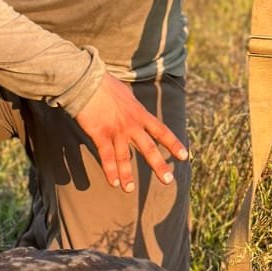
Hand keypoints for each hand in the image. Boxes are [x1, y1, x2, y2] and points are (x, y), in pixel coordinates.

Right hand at [73, 75, 187, 193]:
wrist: (87, 81)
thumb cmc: (105, 85)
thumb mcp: (126, 95)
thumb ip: (132, 106)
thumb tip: (134, 108)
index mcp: (140, 114)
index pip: (161, 131)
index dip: (173, 144)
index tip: (184, 156)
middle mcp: (131, 125)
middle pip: (148, 148)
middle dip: (159, 165)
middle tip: (168, 180)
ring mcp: (116, 131)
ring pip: (124, 157)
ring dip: (127, 175)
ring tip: (128, 190)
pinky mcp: (100, 134)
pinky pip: (107, 156)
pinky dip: (110, 170)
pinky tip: (113, 182)